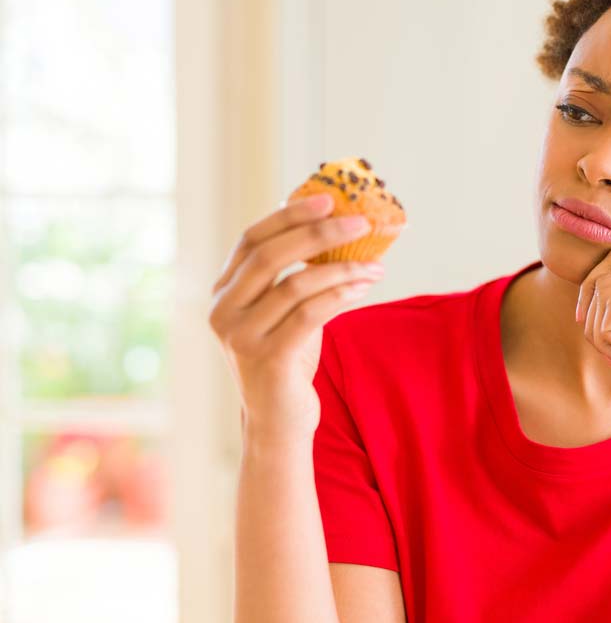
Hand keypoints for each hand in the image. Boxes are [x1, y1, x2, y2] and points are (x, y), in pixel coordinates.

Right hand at [207, 194, 384, 445]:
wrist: (278, 422)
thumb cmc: (288, 361)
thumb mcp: (286, 313)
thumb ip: (295, 276)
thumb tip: (336, 227)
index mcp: (223, 292)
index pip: (251, 240)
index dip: (288, 215)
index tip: (327, 199)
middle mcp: (223, 311)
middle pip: (270, 255)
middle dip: (319, 233)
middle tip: (360, 223)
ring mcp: (240, 336)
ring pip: (296, 285)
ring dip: (343, 269)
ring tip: (375, 266)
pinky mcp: (268, 358)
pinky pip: (311, 314)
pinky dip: (342, 295)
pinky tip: (364, 288)